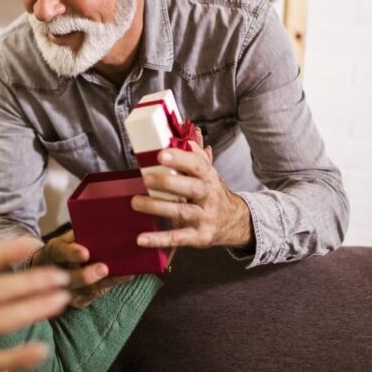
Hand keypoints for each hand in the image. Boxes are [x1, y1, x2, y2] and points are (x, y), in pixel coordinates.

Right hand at [30, 230, 134, 308]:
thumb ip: (80, 233)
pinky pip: (92, 298)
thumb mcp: (67, 237)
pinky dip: (107, 289)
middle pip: (70, 278)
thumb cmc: (66, 248)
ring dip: (104, 283)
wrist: (51, 267)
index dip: (72, 253)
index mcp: (53, 252)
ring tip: (124, 274)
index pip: (60, 252)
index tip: (85, 253)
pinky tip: (123, 279)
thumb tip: (104, 221)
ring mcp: (66, 289)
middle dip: (86, 275)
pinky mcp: (76, 301)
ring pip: (84, 291)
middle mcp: (56, 273)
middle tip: (103, 268)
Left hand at [131, 141, 252, 249]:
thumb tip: (190, 133)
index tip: (161, 154)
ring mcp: (205, 218)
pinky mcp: (199, 237)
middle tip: (146, 179)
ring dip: (157, 207)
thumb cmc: (212, 194)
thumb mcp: (207, 174)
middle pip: (191, 188)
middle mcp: (209, 197)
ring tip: (136, 202)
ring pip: (181, 212)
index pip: (197, 165)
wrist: (235, 222)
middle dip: (167, 183)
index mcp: (209, 177)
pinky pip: (178, 238)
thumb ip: (196, 155)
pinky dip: (159, 239)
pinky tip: (141, 239)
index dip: (180, 159)